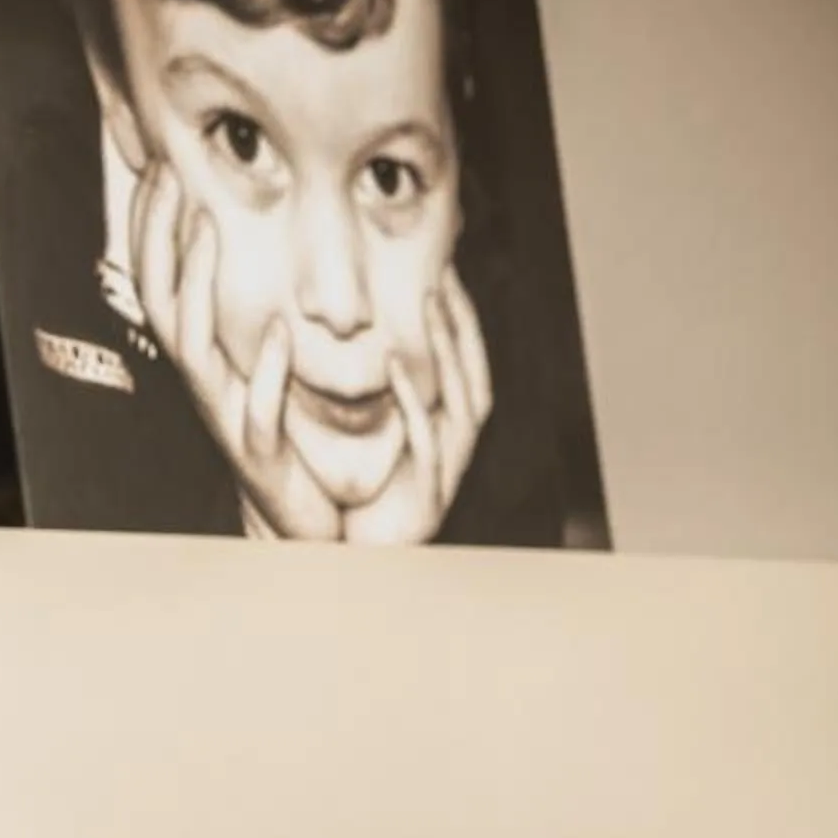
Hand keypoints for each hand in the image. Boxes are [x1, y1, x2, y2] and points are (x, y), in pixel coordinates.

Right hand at [131, 163, 341, 540]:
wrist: (298, 523)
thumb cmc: (286, 442)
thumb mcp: (261, 369)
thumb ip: (249, 320)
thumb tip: (248, 252)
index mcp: (205, 360)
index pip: (162, 282)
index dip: (154, 228)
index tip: (161, 167)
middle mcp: (204, 384)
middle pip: (163, 300)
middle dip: (162, 236)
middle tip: (170, 175)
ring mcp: (228, 417)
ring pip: (193, 347)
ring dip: (198, 284)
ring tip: (209, 229)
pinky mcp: (262, 454)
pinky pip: (256, 410)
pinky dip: (264, 373)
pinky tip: (276, 335)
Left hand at [344, 268, 494, 543]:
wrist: (364, 569)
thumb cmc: (369, 506)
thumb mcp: (379, 447)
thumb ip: (382, 405)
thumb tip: (367, 352)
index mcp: (446, 432)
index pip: (463, 364)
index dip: (459, 319)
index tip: (441, 270)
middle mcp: (456, 447)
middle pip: (473, 370)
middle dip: (463, 320)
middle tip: (445, 269)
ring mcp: (447, 470)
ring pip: (461, 398)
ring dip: (447, 348)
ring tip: (429, 300)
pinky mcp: (428, 496)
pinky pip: (426, 441)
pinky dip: (416, 404)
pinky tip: (398, 370)